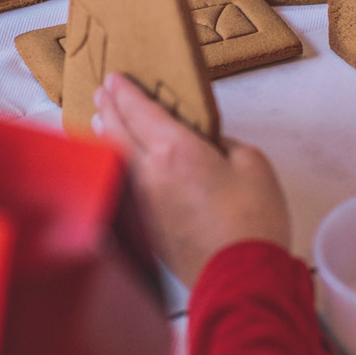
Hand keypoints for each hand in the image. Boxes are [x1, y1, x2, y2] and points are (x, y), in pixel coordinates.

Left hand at [94, 73, 291, 287]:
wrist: (241, 276)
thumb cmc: (252, 222)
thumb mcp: (253, 164)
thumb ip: (226, 144)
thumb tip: (209, 145)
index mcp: (176, 151)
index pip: (140, 110)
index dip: (125, 91)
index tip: (115, 78)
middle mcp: (149, 174)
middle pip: (117, 131)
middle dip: (108, 107)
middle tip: (102, 92)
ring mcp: (141, 202)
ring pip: (114, 159)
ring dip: (106, 135)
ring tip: (102, 121)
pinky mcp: (144, 226)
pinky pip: (122, 183)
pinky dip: (116, 165)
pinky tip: (119, 163)